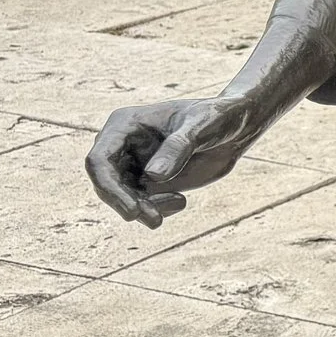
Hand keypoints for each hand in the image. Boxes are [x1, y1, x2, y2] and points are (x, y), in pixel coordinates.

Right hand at [85, 94, 262, 227]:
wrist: (236, 127)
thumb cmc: (218, 117)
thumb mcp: (201, 127)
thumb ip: (178, 148)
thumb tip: (152, 176)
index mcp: (124, 125)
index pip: (99, 160)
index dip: (108, 187)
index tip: (131, 210)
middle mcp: (122, 146)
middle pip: (105, 183)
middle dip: (126, 204)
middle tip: (154, 219)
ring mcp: (134, 165)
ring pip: (122, 197)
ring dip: (144, 209)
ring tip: (178, 204)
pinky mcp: (149, 181)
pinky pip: (142, 203)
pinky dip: (157, 209)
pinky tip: (180, 201)